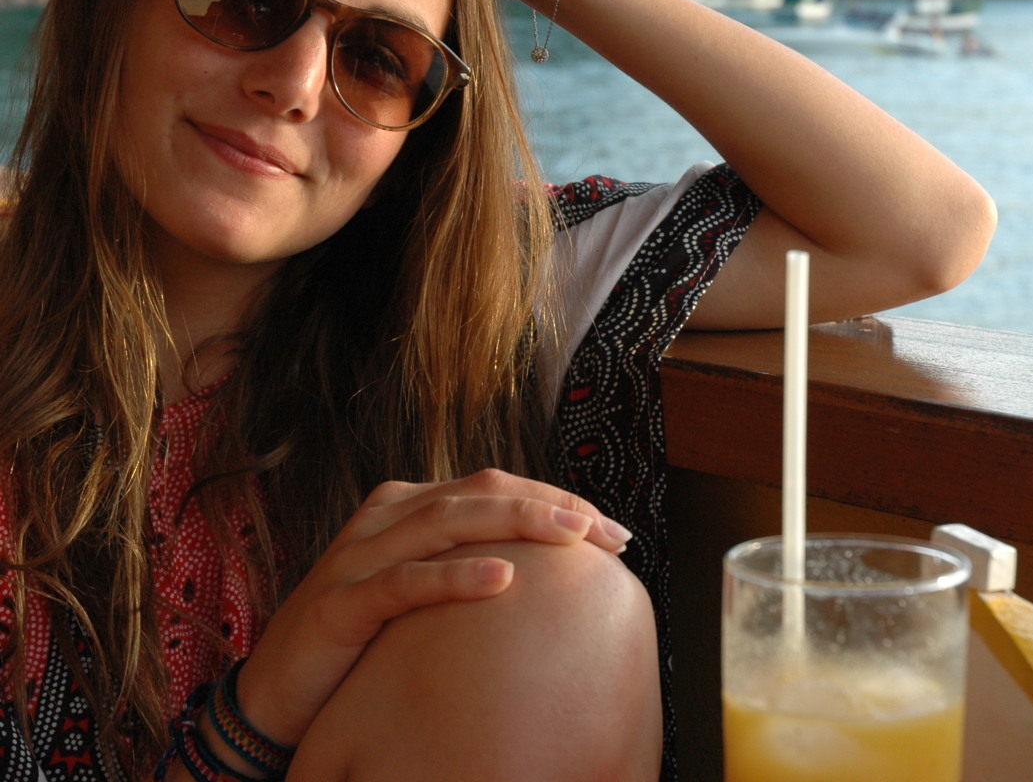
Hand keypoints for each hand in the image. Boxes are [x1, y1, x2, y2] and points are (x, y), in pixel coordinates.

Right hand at [234, 469, 630, 749]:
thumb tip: (543, 570)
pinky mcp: (341, 601)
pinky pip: (405, 582)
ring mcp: (360, 554)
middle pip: (480, 492)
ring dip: (517, 522)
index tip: (610, 529)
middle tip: (611, 532)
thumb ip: (462, 565)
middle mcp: (385, 516)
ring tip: (573, 535)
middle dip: (551, 506)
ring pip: (449, 521)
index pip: (493, 486)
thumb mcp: (416, 590)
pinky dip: (455, 576)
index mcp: (407, 506)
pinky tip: (502, 577)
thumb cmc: (358, 640)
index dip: (554, 499)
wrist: (274, 693)